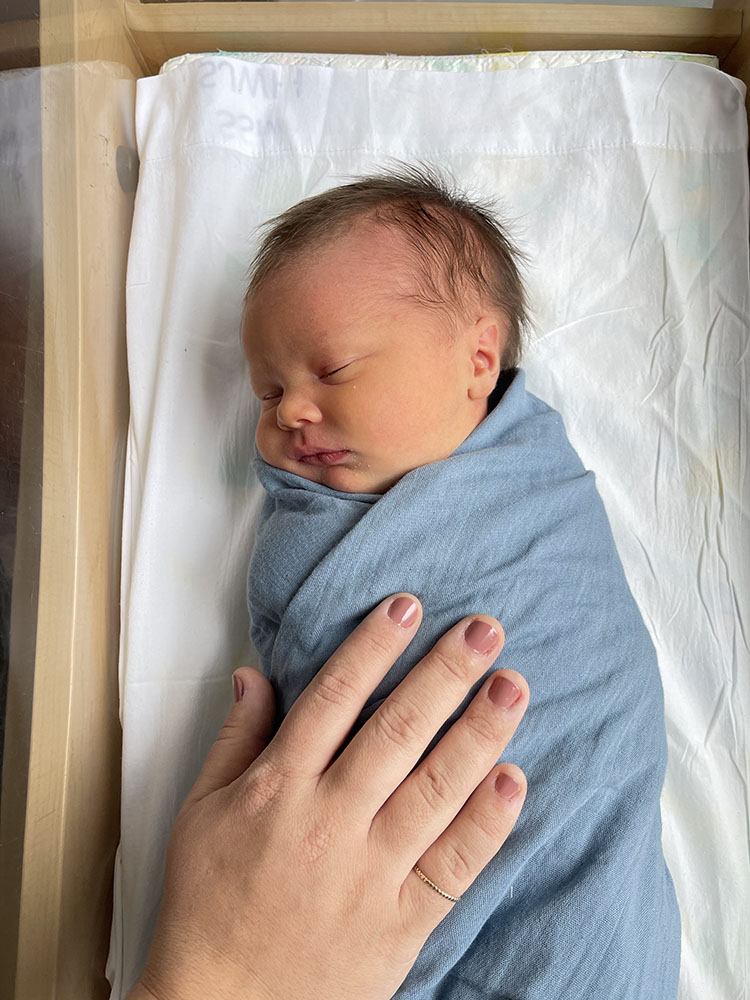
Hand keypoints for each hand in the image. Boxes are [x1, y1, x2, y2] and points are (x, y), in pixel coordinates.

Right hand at [129, 594, 528, 999]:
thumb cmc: (209, 907)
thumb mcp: (201, 811)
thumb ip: (235, 738)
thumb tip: (254, 676)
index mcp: (279, 787)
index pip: (334, 696)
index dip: (375, 645)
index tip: (408, 606)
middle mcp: (329, 820)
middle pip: (397, 730)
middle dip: (445, 673)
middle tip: (484, 629)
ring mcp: (368, 871)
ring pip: (435, 788)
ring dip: (479, 732)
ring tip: (512, 687)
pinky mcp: (400, 921)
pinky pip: (452, 865)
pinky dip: (487, 822)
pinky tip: (513, 780)